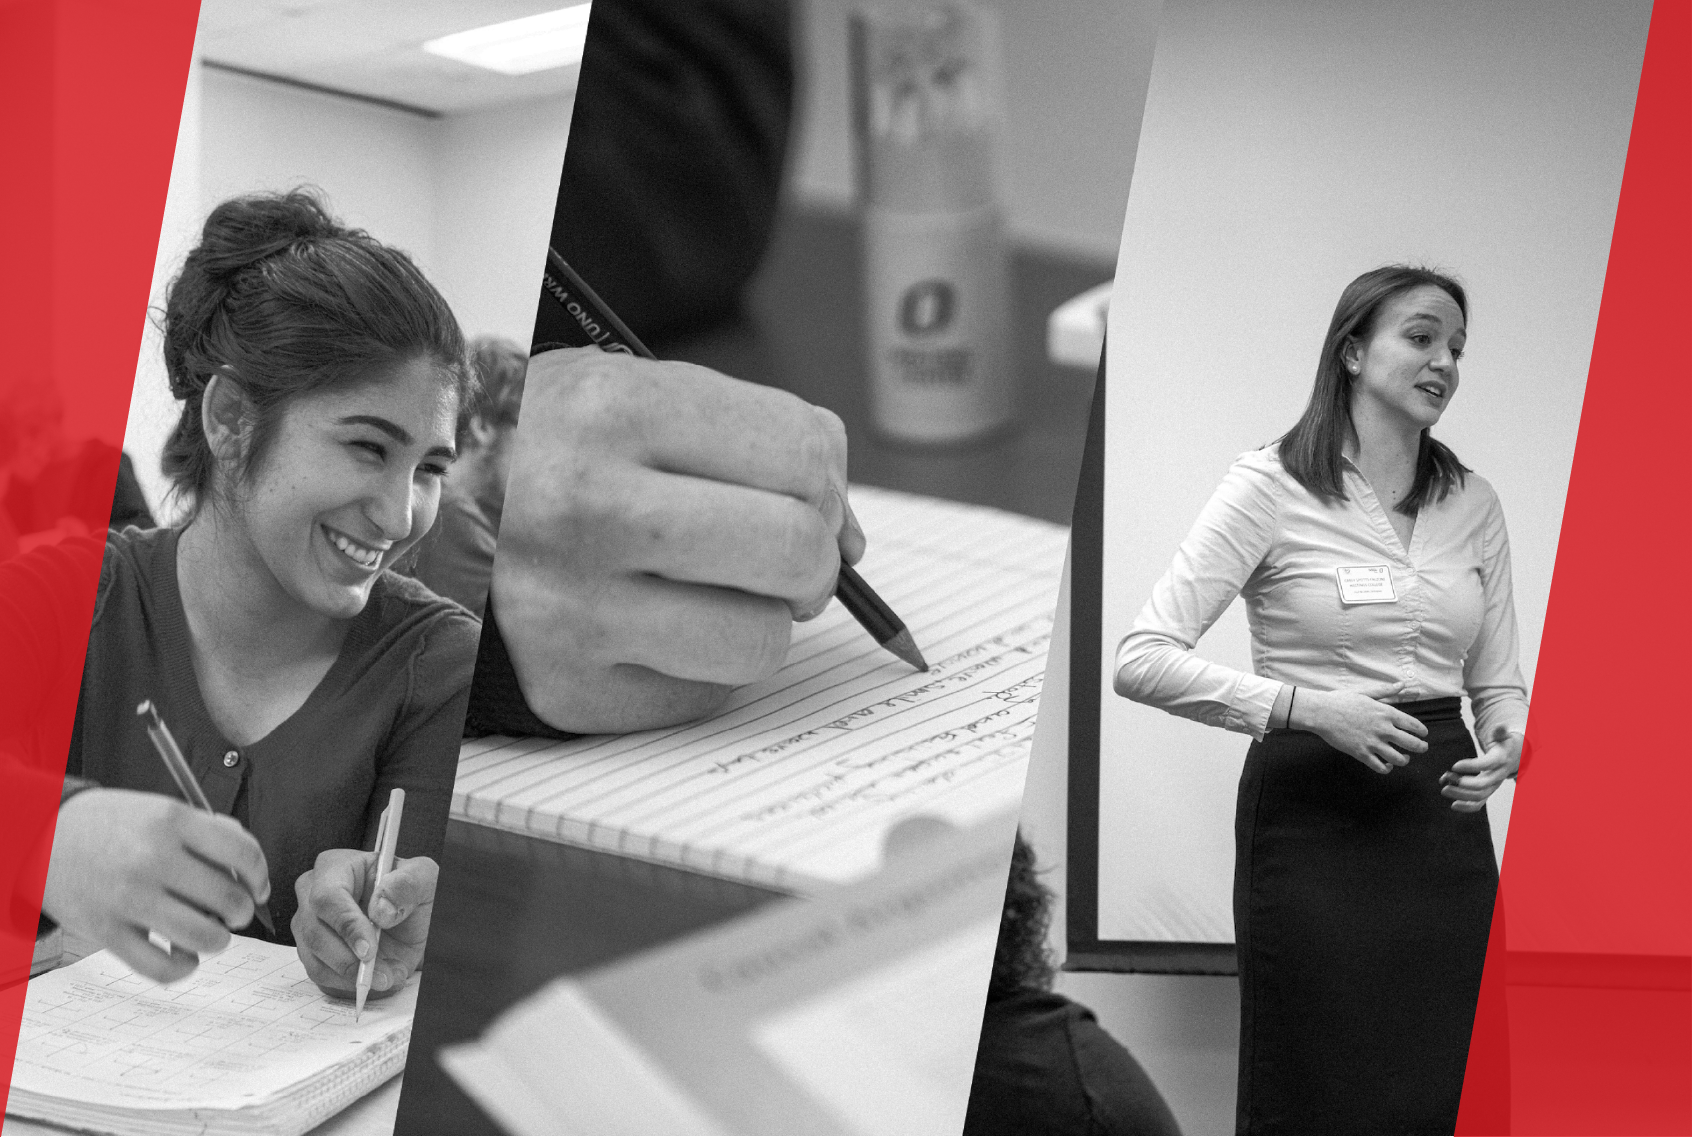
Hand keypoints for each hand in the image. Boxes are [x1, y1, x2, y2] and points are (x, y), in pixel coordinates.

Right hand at [41, 788, 270, 983]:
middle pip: (229, 898)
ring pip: (204, 936)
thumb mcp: (162, 809)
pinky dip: (184, 967)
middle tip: (235, 912)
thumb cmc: (111, 824)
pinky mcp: (105, 932)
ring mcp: (127, 897)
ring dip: (220, 940)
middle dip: (243, 911)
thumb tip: (251, 868)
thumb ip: (210, 831)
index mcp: (172, 821)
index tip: (258, 887)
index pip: (243, 852)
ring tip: (213, 933)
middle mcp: (151, 858)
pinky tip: (184, 954)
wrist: (42, 835)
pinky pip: (161, 967)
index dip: (261, 875)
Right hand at [292, 850, 435, 999]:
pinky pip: (322, 976)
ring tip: (387, 976)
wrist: (409, 916)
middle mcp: (311, 896)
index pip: (327, 897)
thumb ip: (407, 885)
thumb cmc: (409, 890)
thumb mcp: (422, 877)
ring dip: (351, 977)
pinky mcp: (313, 953)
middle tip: (380, 974)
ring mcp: (308, 927)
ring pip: (315, 960)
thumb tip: (380, 909)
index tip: (368, 950)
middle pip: (314, 933)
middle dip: (348, 960)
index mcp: (335, 867)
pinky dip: (349, 985)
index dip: (347, 926)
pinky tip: (377, 978)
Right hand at [490, 348, 865, 732]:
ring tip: (703, 588)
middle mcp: (586, 510)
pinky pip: (705, 696)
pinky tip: (652, 624)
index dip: (825, 485)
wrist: (430, 510)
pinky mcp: (569, 688)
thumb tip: (851, 540)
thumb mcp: (639, 394)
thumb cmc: (558, 449)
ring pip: (763, 642)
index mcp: (612, 411)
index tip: (801, 495)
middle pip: (797, 556)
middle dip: (811, 561)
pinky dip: (700, 665)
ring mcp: (572, 609)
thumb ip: (758, 440)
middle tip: (777, 557)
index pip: (805, 459)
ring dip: (757, 619)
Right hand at [1290, 689, 1429, 773]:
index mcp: (1386, 713)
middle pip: (1412, 744)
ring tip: (1404, 758)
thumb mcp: (1365, 693)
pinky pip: (1380, 767)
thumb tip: (1402, 685)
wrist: (1321, 712)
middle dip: (1421, 747)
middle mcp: (1383, 729)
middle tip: (1422, 748)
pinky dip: (1386, 769)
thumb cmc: (1341, 701)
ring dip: (1404, 760)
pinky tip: (1386, 765)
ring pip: (1399, 759)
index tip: (1423, 734)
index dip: (1422, 731)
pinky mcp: (1361, 753)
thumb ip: (1385, 691)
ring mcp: (1372, 743)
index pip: (1413, 725)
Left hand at [1441, 729, 1520, 811]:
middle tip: (1446, 779)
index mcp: (1500, 760)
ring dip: (1461, 795)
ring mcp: (1493, 786)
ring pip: (1480, 796)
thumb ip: (1500, 732)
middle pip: (1483, 785)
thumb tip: (1501, 726)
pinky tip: (1453, 805)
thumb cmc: (1504, 744)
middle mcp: (1498, 775)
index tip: (1454, 765)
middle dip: (1463, 784)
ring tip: (1444, 789)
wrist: (1514, 757)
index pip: (1487, 764)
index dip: (1471, 766)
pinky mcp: (1487, 792)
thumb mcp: (1503, 736)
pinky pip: (1479, 804)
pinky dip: (1467, 807)